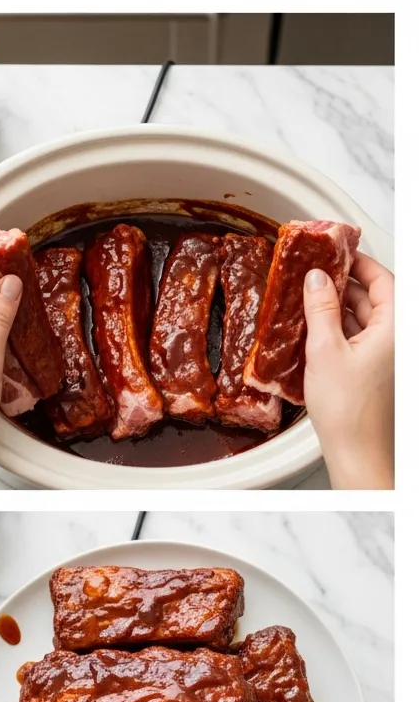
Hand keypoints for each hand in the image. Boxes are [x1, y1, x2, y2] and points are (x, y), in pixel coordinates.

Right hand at [303, 253, 393, 488]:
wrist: (356, 449)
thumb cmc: (349, 407)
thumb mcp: (326, 349)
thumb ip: (320, 309)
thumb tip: (317, 278)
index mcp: (396, 327)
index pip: (384, 279)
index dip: (360, 263)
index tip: (337, 252)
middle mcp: (396, 338)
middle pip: (372, 298)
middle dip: (342, 286)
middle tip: (312, 275)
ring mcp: (384, 355)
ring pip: (361, 319)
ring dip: (334, 310)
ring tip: (305, 302)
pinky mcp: (370, 371)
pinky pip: (354, 339)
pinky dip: (335, 331)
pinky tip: (311, 332)